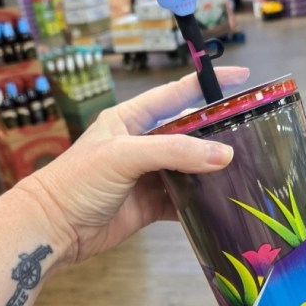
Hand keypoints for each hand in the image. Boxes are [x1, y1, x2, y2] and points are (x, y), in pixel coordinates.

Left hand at [21, 66, 249, 265]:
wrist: (52, 228)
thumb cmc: (77, 182)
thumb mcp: (124, 156)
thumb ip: (174, 151)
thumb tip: (223, 155)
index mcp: (130, 119)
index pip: (176, 94)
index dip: (207, 84)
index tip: (241, 76)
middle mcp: (140, 144)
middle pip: (188, 133)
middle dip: (217, 133)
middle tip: (253, 133)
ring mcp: (146, 176)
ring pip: (189, 168)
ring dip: (211, 171)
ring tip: (246, 170)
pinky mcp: (148, 205)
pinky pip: (182, 200)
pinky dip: (201, 202)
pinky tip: (221, 202)